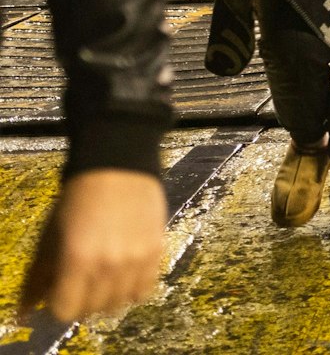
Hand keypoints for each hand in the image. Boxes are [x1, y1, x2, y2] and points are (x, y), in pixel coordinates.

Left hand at [19, 169, 165, 321]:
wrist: (118, 167)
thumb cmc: (76, 201)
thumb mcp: (49, 238)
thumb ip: (37, 277)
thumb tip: (23, 312)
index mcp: (76, 260)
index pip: (65, 310)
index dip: (59, 304)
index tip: (60, 291)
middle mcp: (108, 265)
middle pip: (92, 310)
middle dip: (82, 301)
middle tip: (81, 282)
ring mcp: (136, 260)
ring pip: (119, 303)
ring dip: (107, 297)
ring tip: (103, 277)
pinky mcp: (156, 253)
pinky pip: (144, 290)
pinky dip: (132, 289)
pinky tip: (124, 274)